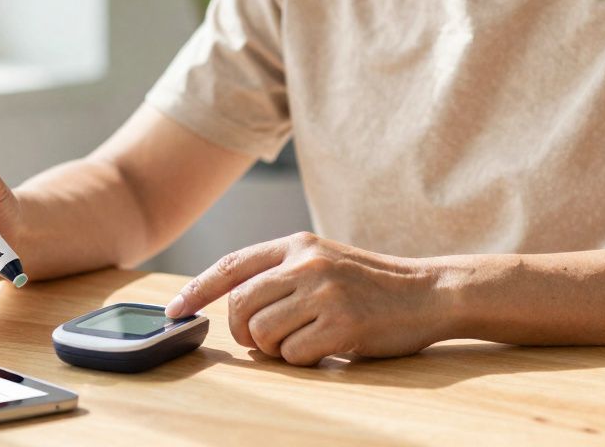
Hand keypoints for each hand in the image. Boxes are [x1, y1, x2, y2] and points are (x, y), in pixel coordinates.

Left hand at [165, 232, 449, 365]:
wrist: (429, 291)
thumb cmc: (370, 284)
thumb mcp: (322, 260)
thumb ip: (281, 274)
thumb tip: (231, 307)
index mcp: (296, 244)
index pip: (231, 266)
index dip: (197, 290)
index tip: (174, 310)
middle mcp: (306, 263)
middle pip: (239, 305)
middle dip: (241, 331)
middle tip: (259, 341)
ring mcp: (324, 292)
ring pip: (262, 332)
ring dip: (274, 349)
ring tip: (301, 341)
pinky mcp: (342, 323)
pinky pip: (293, 354)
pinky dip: (301, 360)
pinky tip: (324, 349)